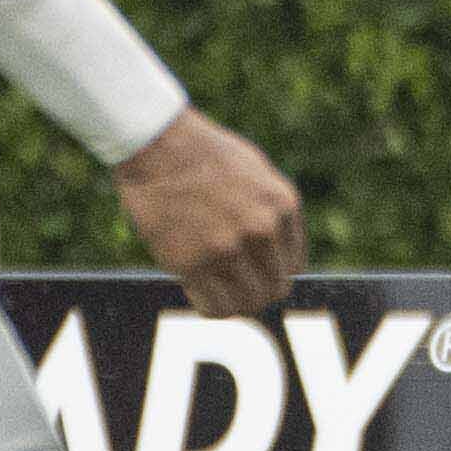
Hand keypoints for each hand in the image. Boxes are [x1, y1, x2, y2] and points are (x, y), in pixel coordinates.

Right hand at [117, 110, 303, 314]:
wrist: (158, 143)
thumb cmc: (203, 155)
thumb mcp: (257, 173)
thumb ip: (272, 210)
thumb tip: (280, 251)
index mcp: (281, 206)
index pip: (293, 266)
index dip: (272, 273)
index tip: (252, 271)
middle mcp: (261, 230)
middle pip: (273, 290)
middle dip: (255, 291)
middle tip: (232, 284)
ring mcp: (227, 249)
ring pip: (246, 304)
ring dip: (232, 302)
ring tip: (214, 288)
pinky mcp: (192, 263)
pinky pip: (213, 307)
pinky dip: (208, 306)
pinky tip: (195, 288)